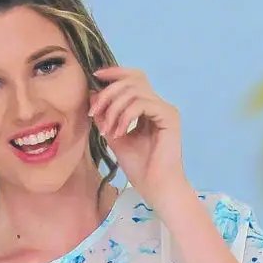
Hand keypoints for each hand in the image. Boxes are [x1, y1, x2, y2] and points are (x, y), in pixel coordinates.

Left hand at [88, 65, 189, 211]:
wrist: (156, 188)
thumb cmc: (140, 169)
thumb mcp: (115, 138)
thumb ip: (106, 117)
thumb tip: (93, 95)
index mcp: (148, 108)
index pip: (132, 79)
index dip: (114, 73)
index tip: (94, 78)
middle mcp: (158, 104)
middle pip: (132, 80)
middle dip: (109, 93)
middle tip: (94, 112)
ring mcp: (165, 109)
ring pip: (135, 90)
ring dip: (114, 108)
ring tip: (108, 130)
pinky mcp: (169, 116)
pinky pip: (142, 103)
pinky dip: (126, 116)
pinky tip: (120, 133)